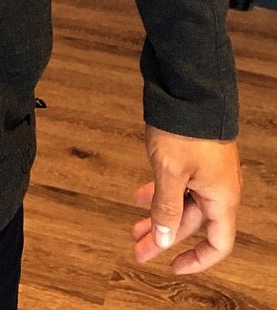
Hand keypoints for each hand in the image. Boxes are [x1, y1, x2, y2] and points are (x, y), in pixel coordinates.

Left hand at [131, 124, 241, 273]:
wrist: (189, 88)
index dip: (197, 260)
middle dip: (164, 237)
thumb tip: (164, 240)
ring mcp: (207, 171)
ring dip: (158, 214)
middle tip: (138, 248)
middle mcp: (218, 188)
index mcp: (221, 197)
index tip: (172, 267)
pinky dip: (160, 191)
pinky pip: (179, 183)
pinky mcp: (195, 156)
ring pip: (182, 202)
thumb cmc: (186, 129)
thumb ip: (166, 208)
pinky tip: (139, 194)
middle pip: (192, 224)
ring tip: (133, 225)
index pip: (218, 243)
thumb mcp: (170, 172)